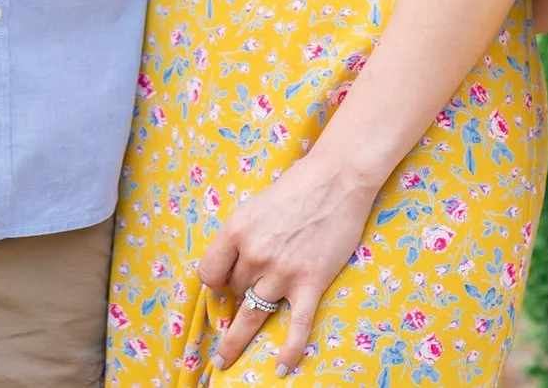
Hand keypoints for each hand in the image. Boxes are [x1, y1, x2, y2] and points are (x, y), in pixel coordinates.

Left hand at [197, 151, 379, 375]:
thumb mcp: (255, 206)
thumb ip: (242, 237)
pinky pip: (297, 325)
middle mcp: (255, 254)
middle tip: (244, 298)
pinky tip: (281, 369)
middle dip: (239, 293)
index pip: (209, 272)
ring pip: (252, 314)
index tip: (222, 284)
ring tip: (224, 361)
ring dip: (235, 340)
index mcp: (236, 230)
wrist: (337, 179)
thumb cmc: (296, 187)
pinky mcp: (310, 282)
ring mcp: (283, 271)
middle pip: (234, 290)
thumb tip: (234, 268)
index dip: (214, 282)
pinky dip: (288, 350)